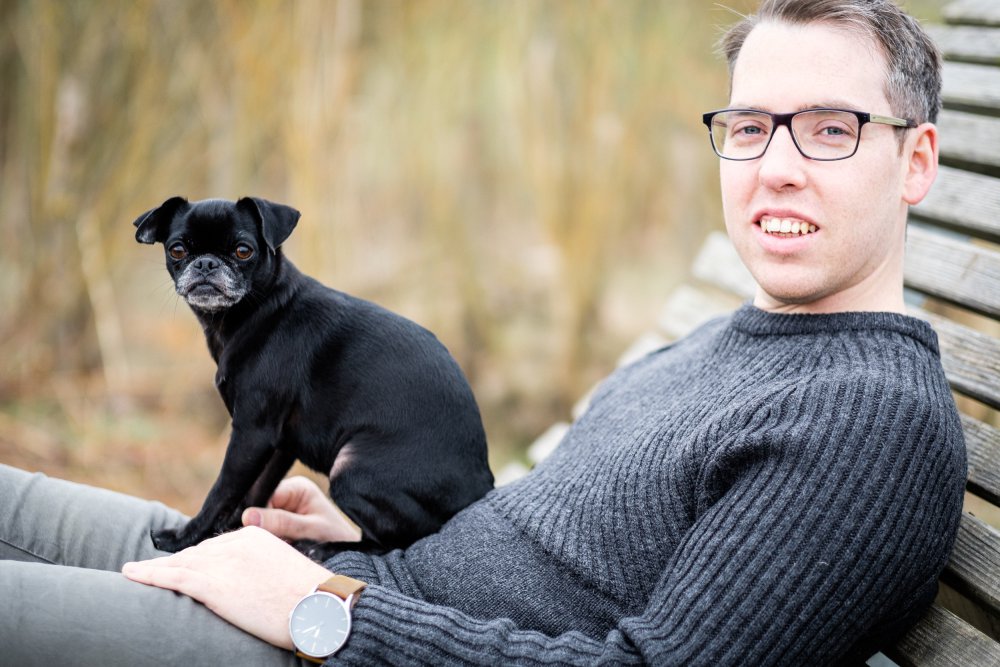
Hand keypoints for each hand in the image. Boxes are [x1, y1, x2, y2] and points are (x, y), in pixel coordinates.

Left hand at [122, 526, 331, 648]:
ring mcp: (223, 563)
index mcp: (255, 536)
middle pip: (195, 553)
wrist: (318, 607)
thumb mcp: (284, 571)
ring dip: (153, 569)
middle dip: (174, 563)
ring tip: (133, 572)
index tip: (182, 566)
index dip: (197, 559)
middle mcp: (236, 543)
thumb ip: (261, 568)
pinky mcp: (214, 585)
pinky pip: (173, 578)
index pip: (216, 546)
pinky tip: (131, 574)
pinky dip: (148, 575)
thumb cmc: (309, 598)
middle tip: (149, 570)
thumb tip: (251, 585)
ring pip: (180, 564)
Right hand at [241, 476, 361, 543]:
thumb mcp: (310, 530)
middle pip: (260, 509)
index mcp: (297, 488)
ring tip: (284, 548)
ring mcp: (282, 512)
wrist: (347, 557)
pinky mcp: (279, 527)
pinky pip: (265, 535)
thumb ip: (281, 522)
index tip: (264, 534)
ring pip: (260, 524)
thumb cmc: (335, 538)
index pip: (266, 495)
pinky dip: (269, 544)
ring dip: (267, 538)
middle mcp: (287, 496)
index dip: (260, 515)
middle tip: (278, 543)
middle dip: (264, 528)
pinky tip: (280, 551)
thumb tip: (248, 516)